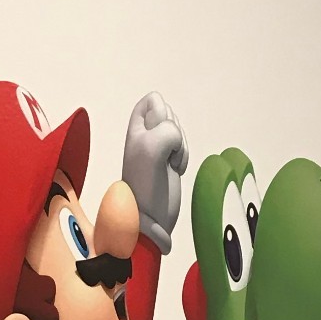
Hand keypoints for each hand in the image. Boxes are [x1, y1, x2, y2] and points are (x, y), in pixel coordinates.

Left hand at [122, 92, 188, 253]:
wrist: (151, 219)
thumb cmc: (146, 187)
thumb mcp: (151, 149)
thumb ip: (165, 129)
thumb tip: (174, 131)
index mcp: (135, 128)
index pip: (153, 100)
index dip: (163, 115)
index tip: (158, 137)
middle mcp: (146, 135)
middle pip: (170, 114)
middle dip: (174, 133)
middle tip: (165, 155)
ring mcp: (159, 149)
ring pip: (179, 131)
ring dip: (181, 146)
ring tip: (169, 164)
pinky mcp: (170, 162)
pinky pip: (184, 146)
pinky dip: (185, 156)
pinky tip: (175, 169)